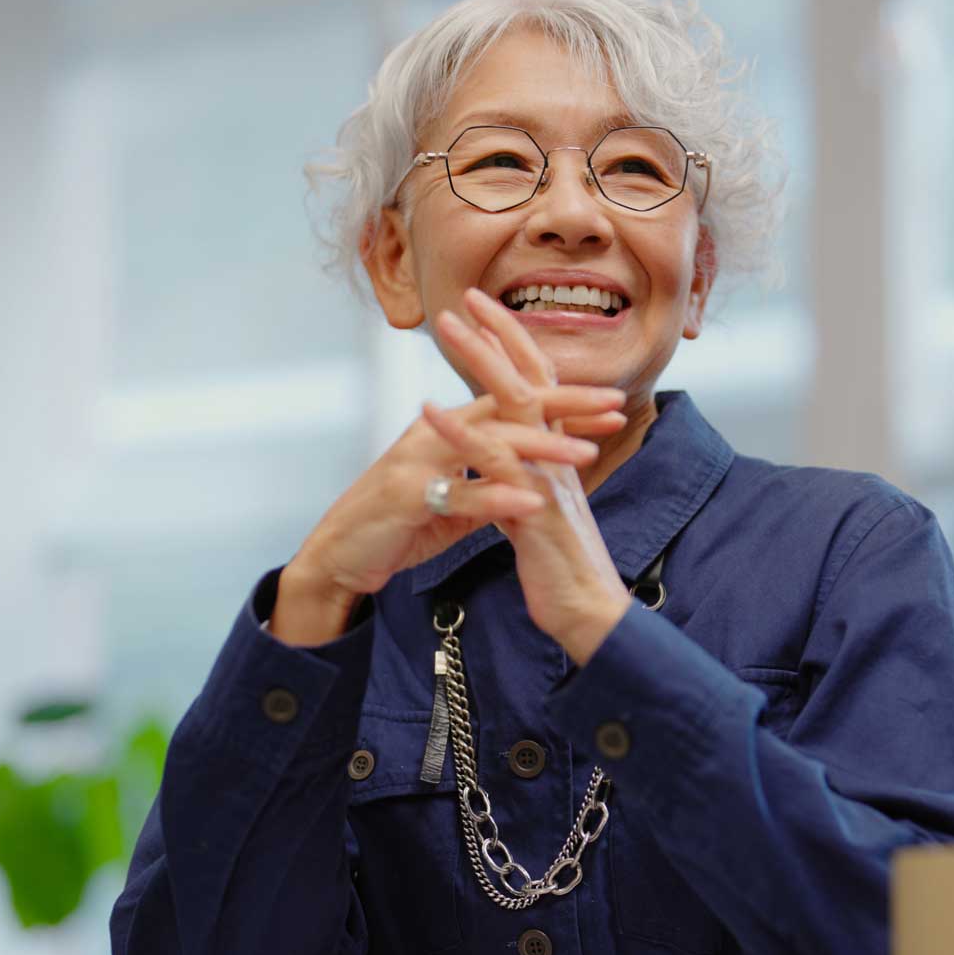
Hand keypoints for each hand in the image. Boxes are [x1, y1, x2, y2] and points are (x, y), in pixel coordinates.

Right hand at [271, 381, 625, 646]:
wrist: (339, 553)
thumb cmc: (396, 523)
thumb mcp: (451, 500)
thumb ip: (487, 484)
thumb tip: (529, 485)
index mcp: (449, 429)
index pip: (513, 402)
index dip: (563, 401)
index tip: (612, 403)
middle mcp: (435, 433)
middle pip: (508, 408)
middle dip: (566, 408)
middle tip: (614, 407)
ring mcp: (419, 461)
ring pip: (488, 446)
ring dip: (540, 449)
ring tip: (585, 456)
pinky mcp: (406, 496)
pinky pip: (459, 495)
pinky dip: (496, 499)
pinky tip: (531, 503)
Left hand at [424, 291, 633, 664]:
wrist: (590, 614)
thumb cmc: (563, 569)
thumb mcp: (541, 514)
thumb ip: (523, 481)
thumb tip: (502, 464)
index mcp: (558, 456)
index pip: (539, 386)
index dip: (515, 347)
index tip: (489, 314)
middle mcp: (558, 456)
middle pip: (531, 379)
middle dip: (500, 334)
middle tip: (467, 297)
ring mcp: (548, 477)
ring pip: (516, 405)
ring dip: (480, 361)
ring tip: (449, 327)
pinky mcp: (534, 508)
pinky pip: (494, 462)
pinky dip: (459, 433)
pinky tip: (429, 411)